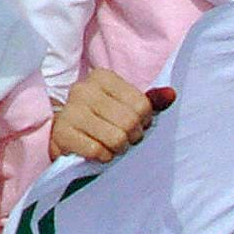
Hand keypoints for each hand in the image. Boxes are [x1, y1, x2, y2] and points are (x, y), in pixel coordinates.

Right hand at [50, 71, 174, 162]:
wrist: (62, 132)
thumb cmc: (99, 118)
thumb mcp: (123, 105)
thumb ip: (149, 101)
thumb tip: (171, 94)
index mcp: (101, 77)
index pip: (142, 105)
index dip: (144, 121)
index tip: (134, 125)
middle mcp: (83, 89)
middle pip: (129, 122)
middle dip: (132, 137)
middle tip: (124, 139)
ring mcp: (70, 111)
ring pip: (115, 138)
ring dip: (118, 149)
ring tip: (111, 146)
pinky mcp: (62, 133)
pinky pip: (97, 151)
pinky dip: (102, 156)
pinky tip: (97, 151)